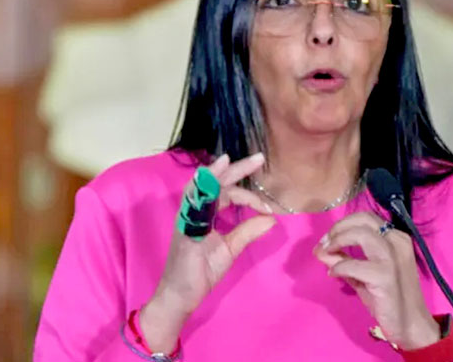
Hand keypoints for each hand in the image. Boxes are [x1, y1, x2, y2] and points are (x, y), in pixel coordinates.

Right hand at [140, 153, 275, 351]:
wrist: (181, 294)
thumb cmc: (201, 271)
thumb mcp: (230, 248)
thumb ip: (248, 232)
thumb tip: (271, 219)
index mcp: (206, 213)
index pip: (228, 193)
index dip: (249, 196)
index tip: (268, 206)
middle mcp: (195, 211)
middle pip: (215, 183)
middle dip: (236, 169)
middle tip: (258, 158)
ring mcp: (186, 218)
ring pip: (200, 188)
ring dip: (215, 173)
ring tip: (229, 160)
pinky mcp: (183, 229)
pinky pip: (190, 205)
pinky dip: (199, 190)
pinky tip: (209, 180)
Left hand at [313, 211, 439, 350]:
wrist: (411, 325)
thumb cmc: (389, 298)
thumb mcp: (362, 275)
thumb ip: (343, 260)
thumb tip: (319, 249)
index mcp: (396, 238)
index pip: (366, 218)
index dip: (342, 224)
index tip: (327, 238)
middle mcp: (397, 242)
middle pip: (363, 219)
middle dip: (338, 228)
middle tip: (325, 243)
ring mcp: (393, 258)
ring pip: (361, 234)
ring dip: (338, 240)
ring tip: (327, 252)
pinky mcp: (385, 276)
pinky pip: (354, 264)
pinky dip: (339, 267)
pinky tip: (334, 274)